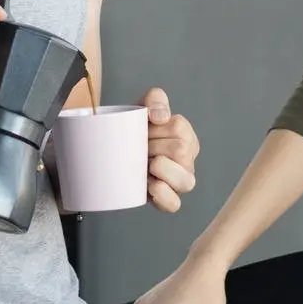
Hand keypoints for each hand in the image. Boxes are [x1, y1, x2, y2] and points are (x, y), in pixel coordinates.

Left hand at [139, 88, 198, 212]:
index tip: (143, 130)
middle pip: (180, 151)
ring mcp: (180, 181)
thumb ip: (155, 99)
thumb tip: (160, 116)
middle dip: (154, 147)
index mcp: (186, 136)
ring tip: (146, 165)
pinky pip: (175, 204)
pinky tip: (151, 186)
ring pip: (186, 180)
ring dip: (162, 170)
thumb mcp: (143, 107)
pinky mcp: (169, 200)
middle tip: (140, 148)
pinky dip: (163, 195)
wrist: (114, 152)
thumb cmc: (134, 131)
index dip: (156, 128)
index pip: (178, 127)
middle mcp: (188, 159)